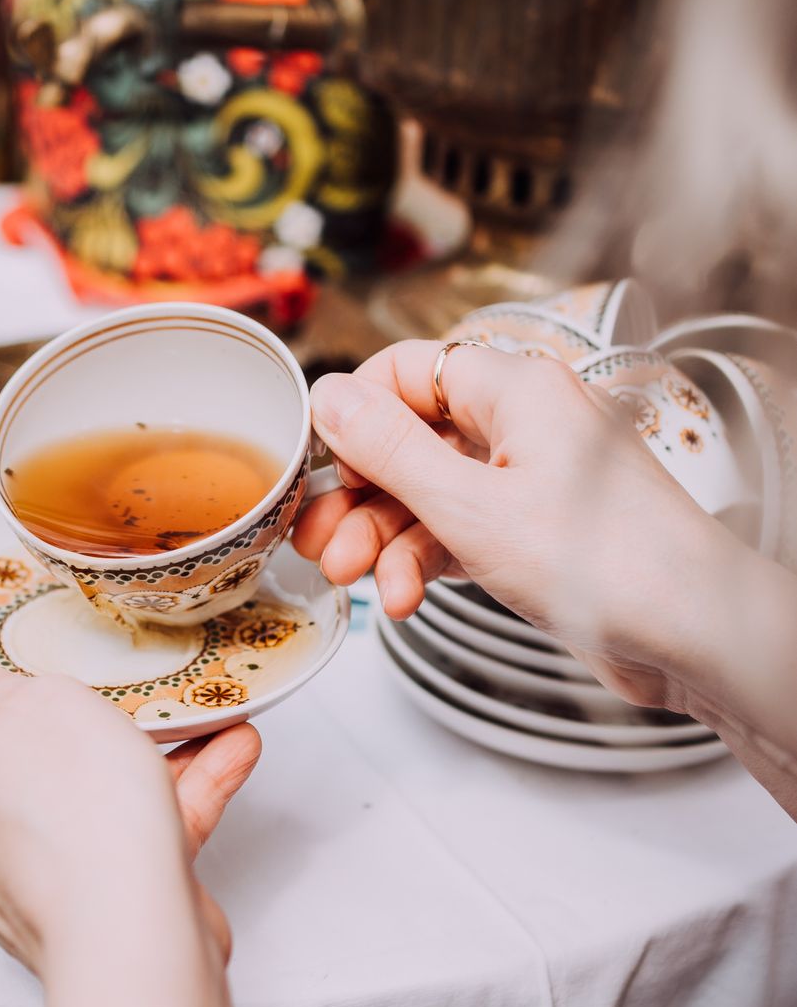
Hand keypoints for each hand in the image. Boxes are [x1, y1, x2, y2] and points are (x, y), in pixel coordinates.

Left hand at [0, 654, 259, 976]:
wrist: (131, 939)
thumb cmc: (76, 813)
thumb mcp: (39, 705)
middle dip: (34, 719)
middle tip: (74, 682)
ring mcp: (12, 877)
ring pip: (66, 798)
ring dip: (128, 756)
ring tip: (193, 716)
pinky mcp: (73, 910)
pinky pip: (119, 838)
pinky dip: (173, 799)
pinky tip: (229, 753)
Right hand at [294, 339, 743, 706]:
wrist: (692, 635)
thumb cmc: (607, 561)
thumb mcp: (471, 507)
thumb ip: (391, 451)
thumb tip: (330, 395)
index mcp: (515, 391)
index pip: (408, 371)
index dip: (353, 413)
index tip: (313, 460)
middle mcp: (523, 426)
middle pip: (410, 441)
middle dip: (360, 495)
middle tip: (319, 541)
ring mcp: (529, 482)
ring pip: (428, 495)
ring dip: (385, 540)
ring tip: (358, 580)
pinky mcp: (533, 536)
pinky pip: (457, 533)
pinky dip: (424, 563)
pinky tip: (404, 597)